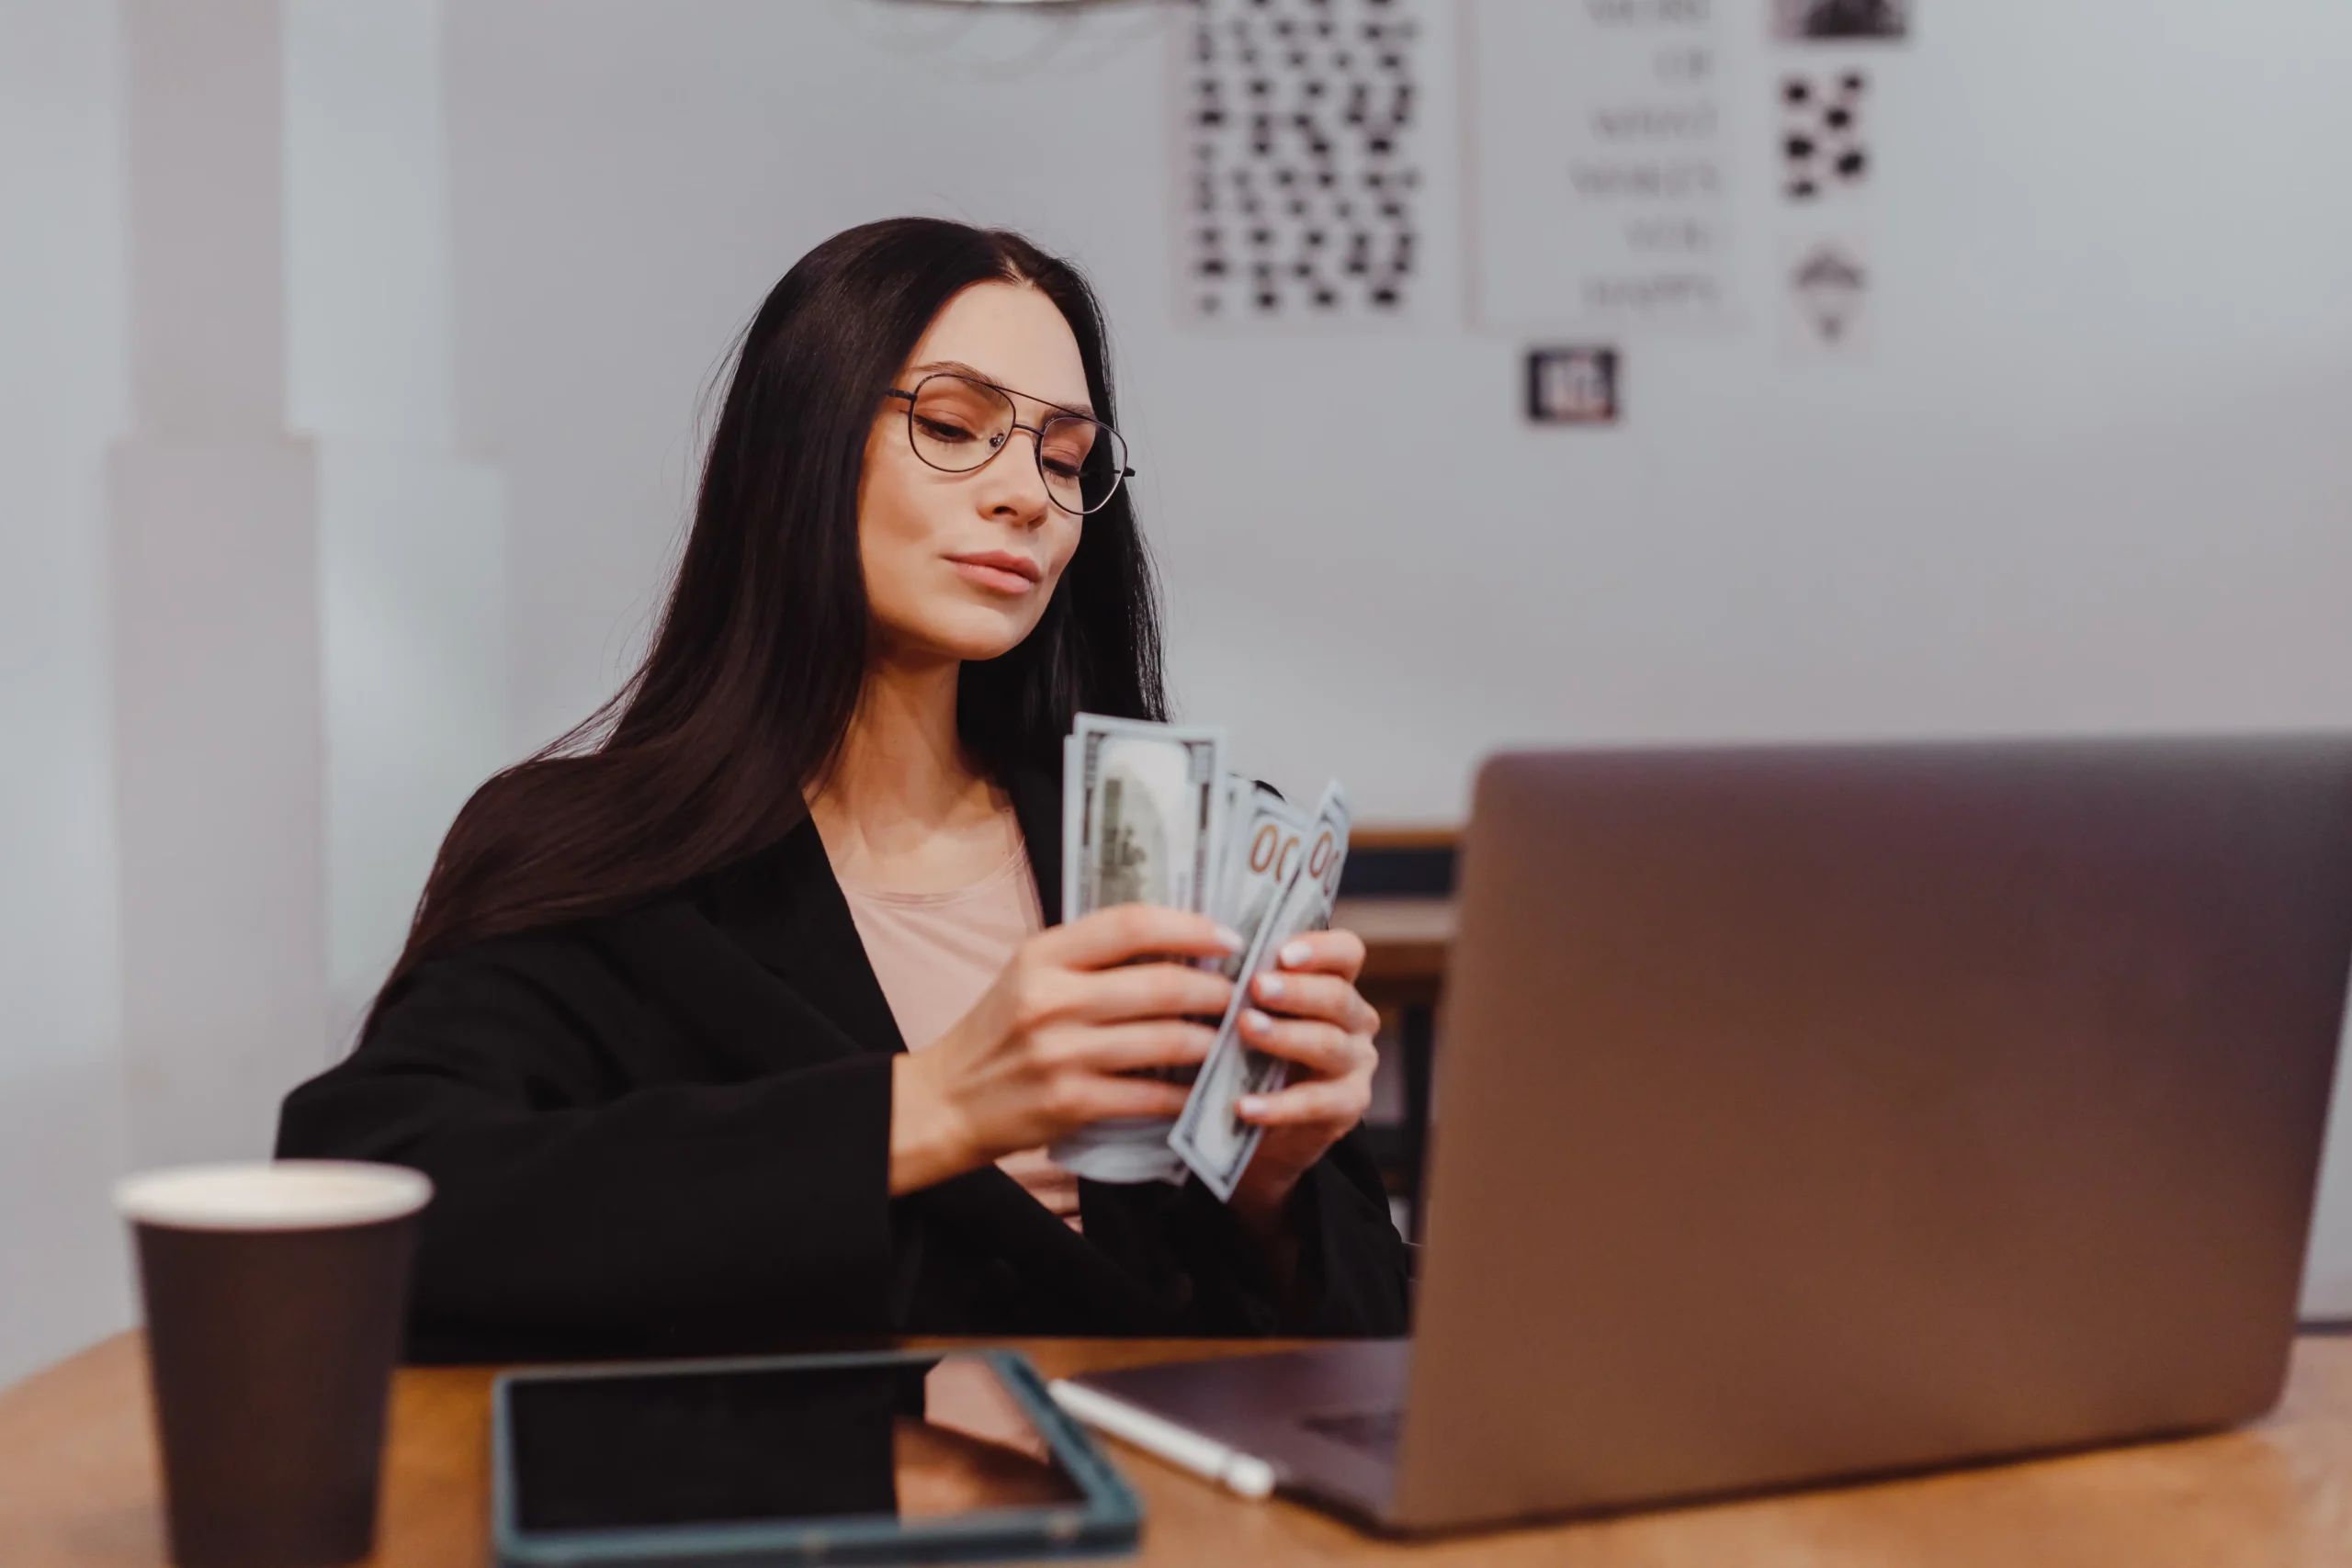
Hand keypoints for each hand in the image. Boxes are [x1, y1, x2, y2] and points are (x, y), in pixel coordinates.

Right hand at [888, 907, 1239, 1195]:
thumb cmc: (997, 1032)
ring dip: (1212, 1042)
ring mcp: (1062, 1054)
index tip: (1229, 939)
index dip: (1191, 927)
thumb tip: (1175, 943)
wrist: (945, 1101)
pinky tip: (1204, 1089)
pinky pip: (1151, 1096)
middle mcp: (1051, 999)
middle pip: (1161, 985)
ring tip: (1232, 1039)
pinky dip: (1186, 1093)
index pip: (1131, 924)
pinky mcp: (1072, 1103)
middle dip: (1217, 992)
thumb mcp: (1029, 974)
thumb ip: (1089, 956)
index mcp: (1042, 955)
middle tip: (1242, 996)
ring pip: (1166, 1041)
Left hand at [1225, 929, 1380, 1232]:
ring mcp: (1356, 1065)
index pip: (1346, 953)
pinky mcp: (1348, 1108)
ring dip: (1285, 1036)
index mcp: (1336, 984)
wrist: (1261, 1126)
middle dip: (1296, 990)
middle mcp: (1355, 1021)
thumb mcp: (1252, 1013)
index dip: (1320, 949)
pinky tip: (1244, 1105)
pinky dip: (1278, 1106)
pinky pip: (1316, 1104)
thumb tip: (1198, 954)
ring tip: (1246, 1029)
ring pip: (1329, 1044)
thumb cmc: (1251, 1052)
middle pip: (1338, 996)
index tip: (1282, 952)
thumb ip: (1242, 986)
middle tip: (1256, 986)